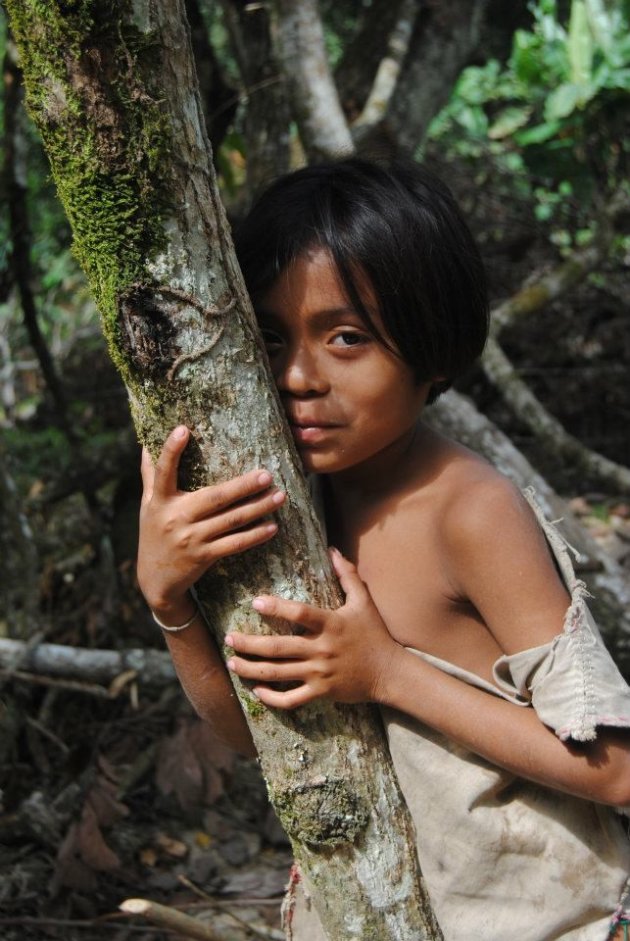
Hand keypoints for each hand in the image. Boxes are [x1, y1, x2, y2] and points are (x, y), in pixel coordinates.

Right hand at [137, 426, 284, 615]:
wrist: (154, 581)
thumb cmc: (153, 533)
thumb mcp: (148, 505)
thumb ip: (151, 475)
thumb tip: (146, 445)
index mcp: (160, 501)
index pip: (163, 472)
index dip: (171, 451)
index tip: (183, 429)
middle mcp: (175, 518)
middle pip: (214, 498)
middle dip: (242, 486)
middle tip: (267, 475)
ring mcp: (190, 539)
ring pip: (230, 521)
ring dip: (257, 508)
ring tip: (279, 496)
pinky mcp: (203, 557)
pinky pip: (234, 544)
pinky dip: (254, 536)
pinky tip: (272, 527)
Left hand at [225, 548, 401, 708]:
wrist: (390, 673)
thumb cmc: (375, 634)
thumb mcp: (363, 601)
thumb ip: (347, 574)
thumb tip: (332, 549)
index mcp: (331, 624)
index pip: (300, 613)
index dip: (276, 607)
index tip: (255, 602)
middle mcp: (322, 649)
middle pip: (278, 648)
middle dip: (249, 644)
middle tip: (228, 638)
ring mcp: (320, 673)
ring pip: (278, 674)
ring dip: (251, 669)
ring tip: (233, 662)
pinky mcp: (321, 693)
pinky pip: (291, 700)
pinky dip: (271, 698)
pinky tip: (257, 690)